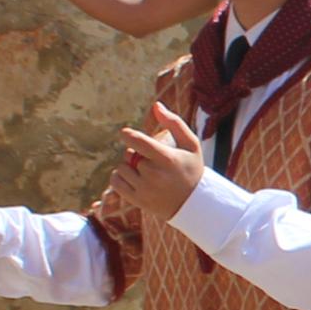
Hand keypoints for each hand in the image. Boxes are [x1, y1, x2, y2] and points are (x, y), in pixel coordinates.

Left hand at [110, 101, 207, 219]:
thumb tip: (156, 105)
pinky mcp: (137, 200)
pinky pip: (115, 182)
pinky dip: (119, 177)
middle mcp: (154, 174)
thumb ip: (174, 123)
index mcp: (167, 158)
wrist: (194, 204)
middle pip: (129, 155)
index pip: (138, 141)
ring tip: (143, 170)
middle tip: (149, 159)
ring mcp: (145, 189)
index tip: (125, 133)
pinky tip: (131, 177)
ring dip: (128, 166)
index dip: (128, 135)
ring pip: (121, 168)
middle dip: (135, 153)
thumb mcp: (191, 144)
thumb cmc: (192, 169)